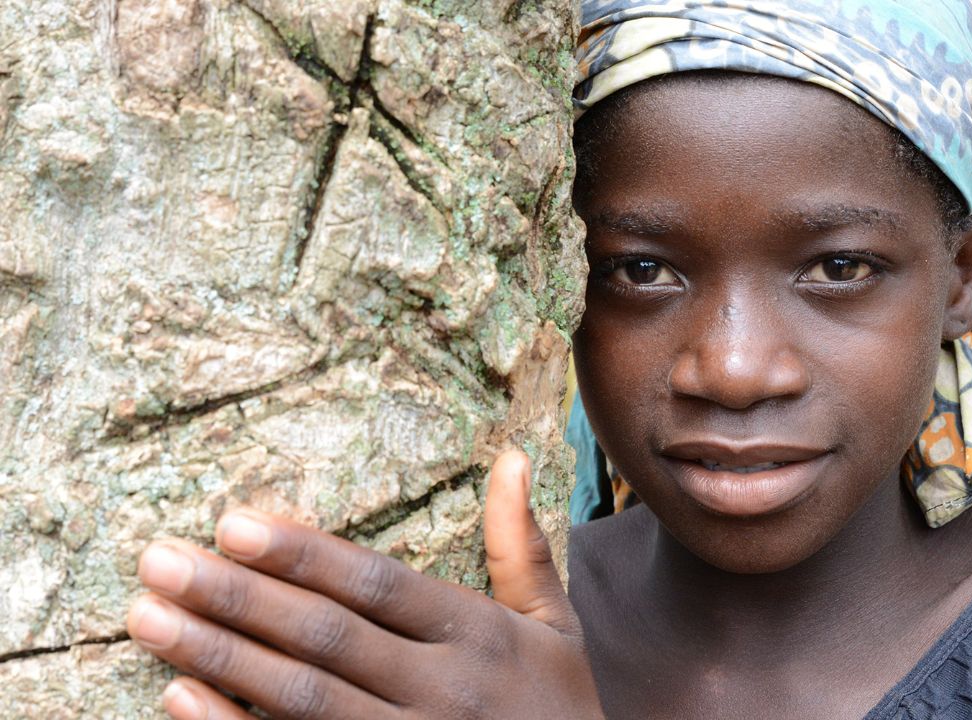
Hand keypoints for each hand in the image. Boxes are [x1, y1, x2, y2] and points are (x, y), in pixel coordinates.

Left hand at [126, 450, 603, 719]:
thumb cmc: (560, 707)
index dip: (305, 555)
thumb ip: (522, 547)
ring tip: (148, 617)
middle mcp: (443, 689)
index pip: (377, 586)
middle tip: (158, 561)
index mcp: (480, 636)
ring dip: (219, 656)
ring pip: (301, 697)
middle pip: (325, 636)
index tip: (234, 522)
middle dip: (236, 597)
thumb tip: (513, 458)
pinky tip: (180, 697)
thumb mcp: (555, 628)